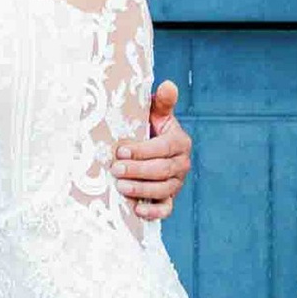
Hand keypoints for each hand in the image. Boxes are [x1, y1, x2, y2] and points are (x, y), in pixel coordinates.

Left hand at [113, 78, 189, 224]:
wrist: (152, 152)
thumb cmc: (150, 130)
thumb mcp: (156, 115)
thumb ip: (161, 102)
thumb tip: (168, 84)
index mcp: (180, 142)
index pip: (163, 148)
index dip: (142, 151)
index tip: (121, 151)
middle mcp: (182, 164)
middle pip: (162, 170)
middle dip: (138, 170)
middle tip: (115, 169)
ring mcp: (177, 183)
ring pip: (163, 190)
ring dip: (141, 190)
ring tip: (120, 187)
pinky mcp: (170, 199)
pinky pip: (166, 209)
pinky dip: (153, 213)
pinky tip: (137, 210)